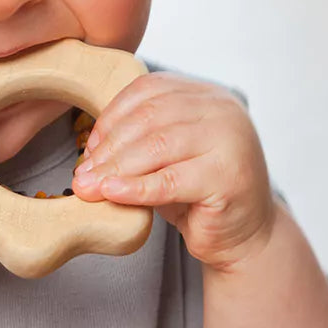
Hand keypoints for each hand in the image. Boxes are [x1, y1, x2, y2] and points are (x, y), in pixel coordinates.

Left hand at [71, 72, 276, 270]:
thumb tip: (88, 148)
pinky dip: (135, 187)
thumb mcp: (165, 156)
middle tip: (82, 173)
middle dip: (108, 147)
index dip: (111, 117)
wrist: (245, 236)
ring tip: (89, 187)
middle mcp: (222, 109)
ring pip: (157, 147)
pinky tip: (112, 193)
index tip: (89, 146)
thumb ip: (136, 140)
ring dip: (115, 168)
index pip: (147, 91)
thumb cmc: (198, 193)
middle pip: (149, 118)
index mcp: (206, 94)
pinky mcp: (229, 177)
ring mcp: (230, 140)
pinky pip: (170, 180)